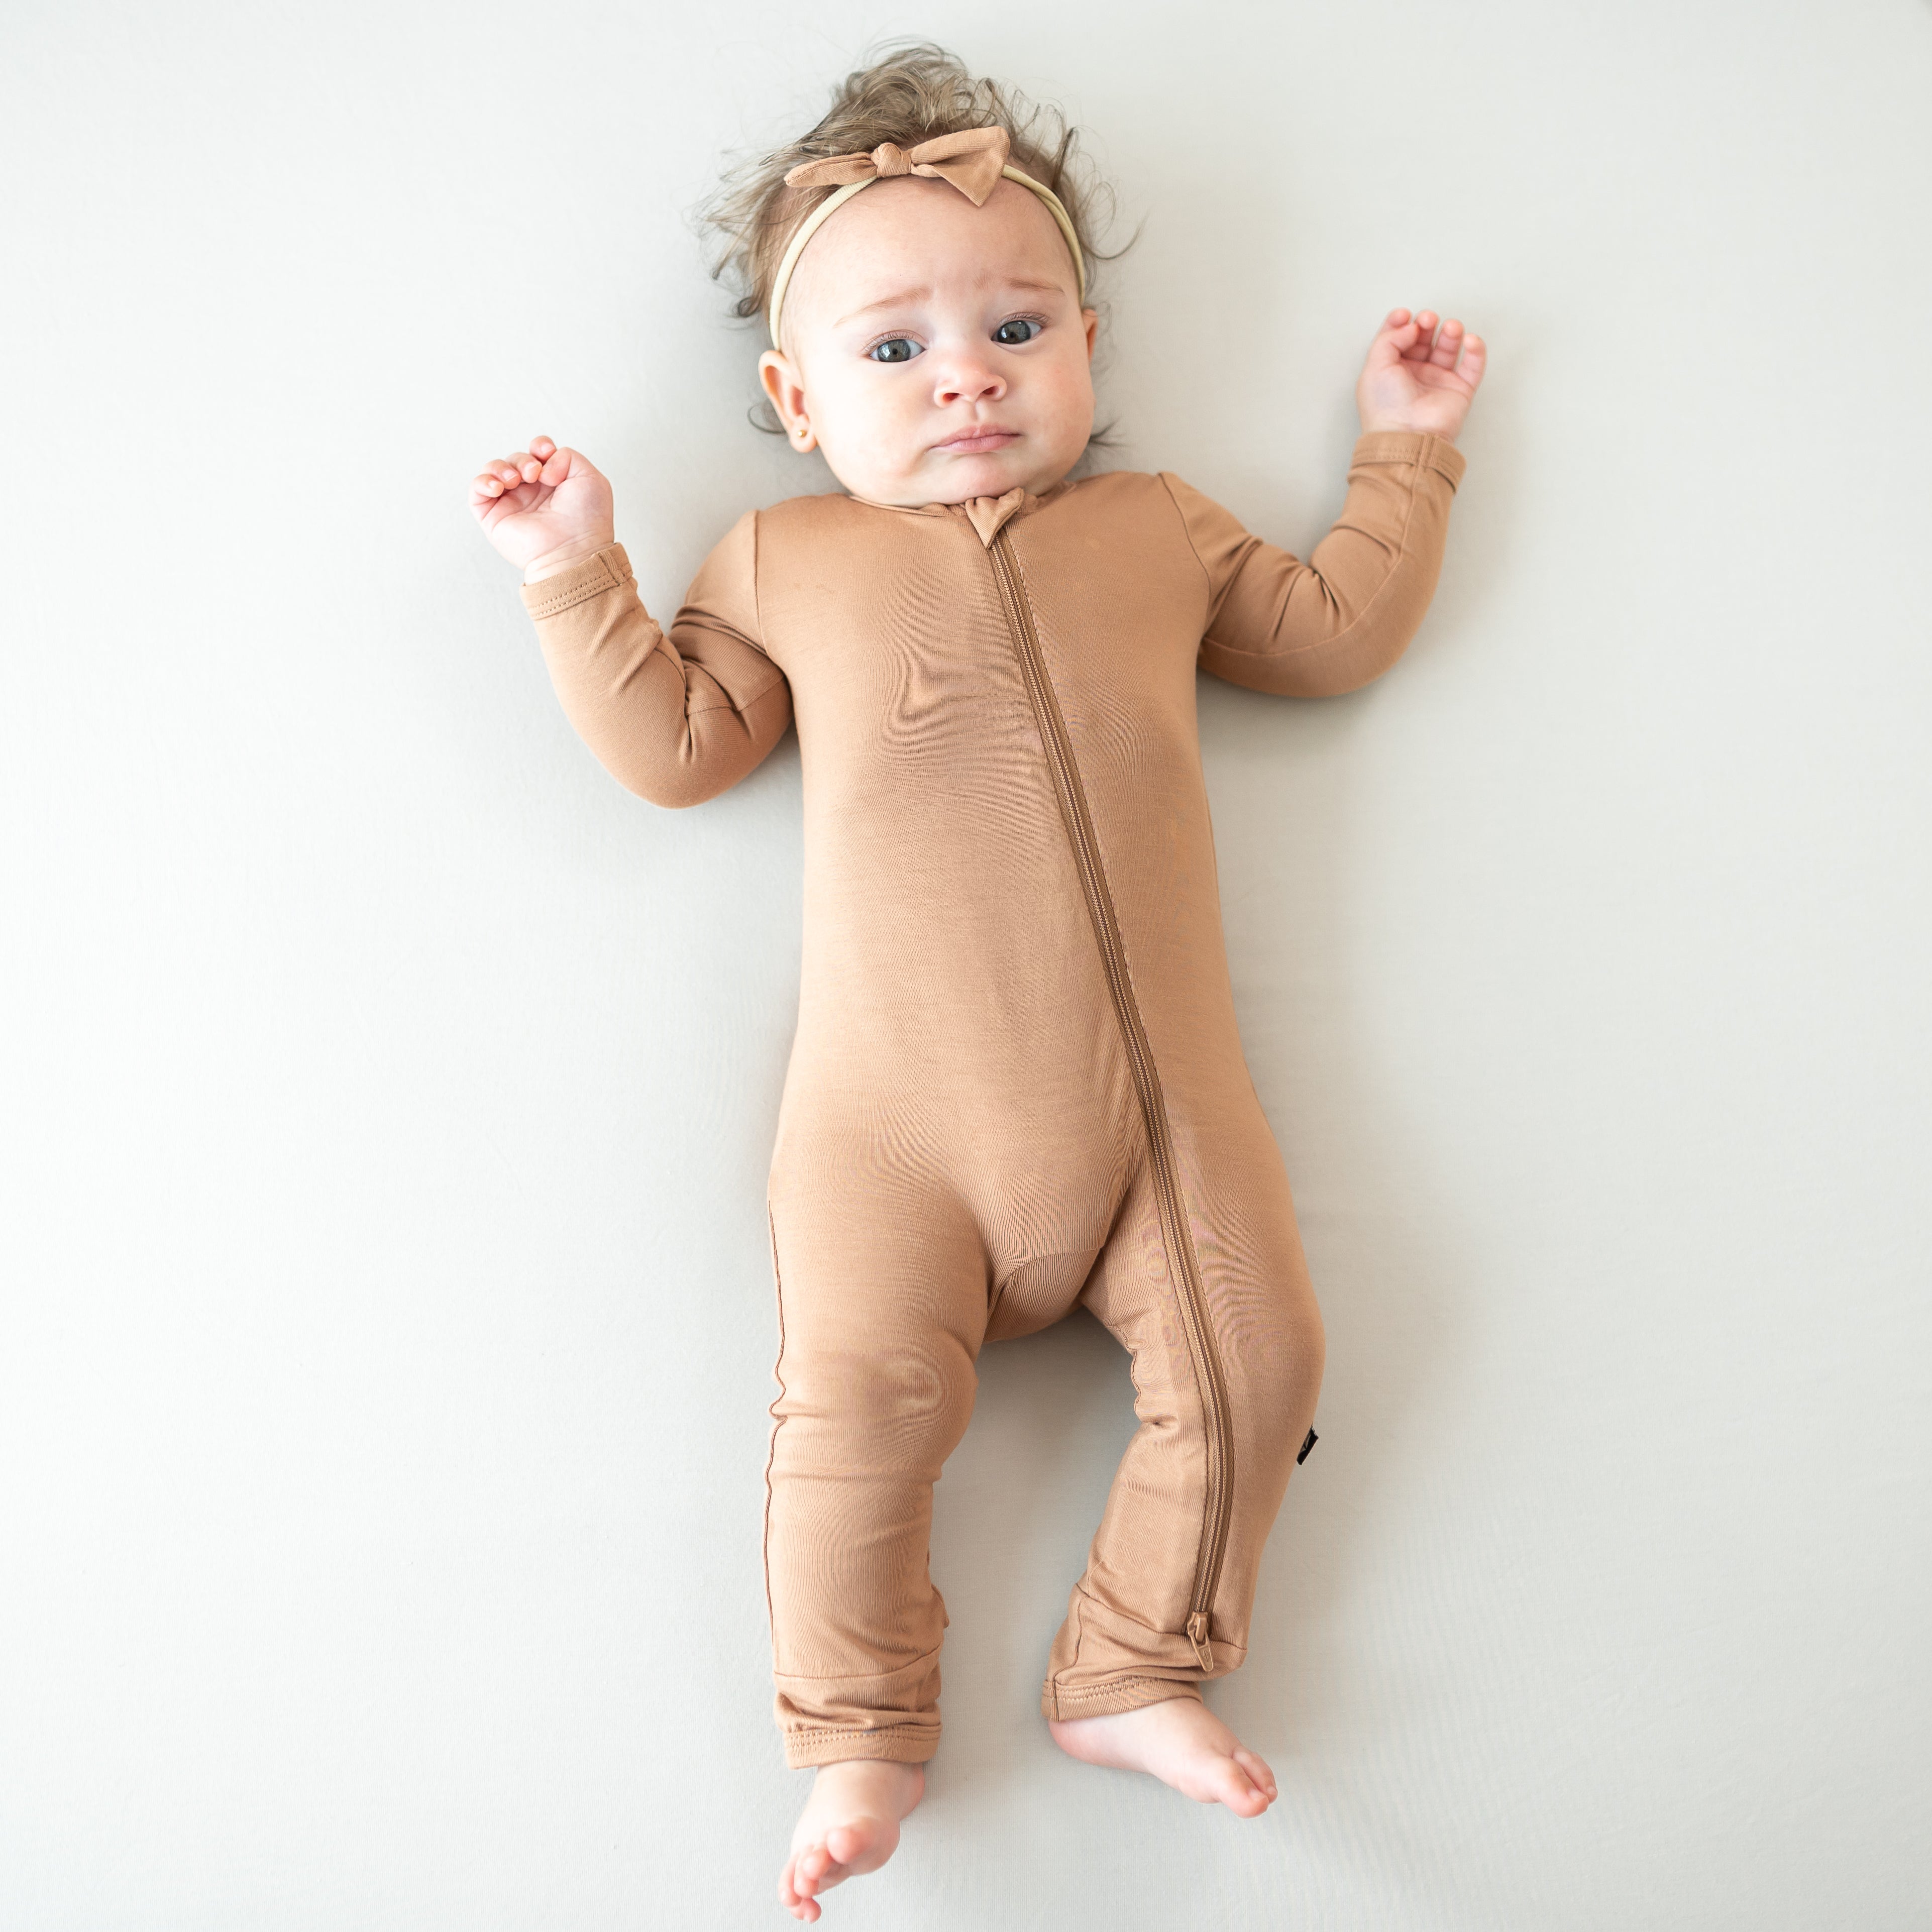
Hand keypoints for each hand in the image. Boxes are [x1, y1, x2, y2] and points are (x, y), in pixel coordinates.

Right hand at [469, 435, 615, 578]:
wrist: (574, 549)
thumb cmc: (587, 520)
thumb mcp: (590, 478)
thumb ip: (568, 456)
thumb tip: (542, 463)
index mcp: (554, 482)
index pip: (537, 452)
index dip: (539, 445)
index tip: (547, 452)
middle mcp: (532, 492)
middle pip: (516, 459)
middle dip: (523, 459)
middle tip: (535, 473)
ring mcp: (512, 504)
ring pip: (494, 469)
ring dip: (503, 467)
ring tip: (516, 480)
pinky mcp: (494, 517)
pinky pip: (477, 490)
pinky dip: (483, 481)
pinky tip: (498, 487)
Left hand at [1355, 310, 1485, 444]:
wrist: (1407, 436)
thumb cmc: (1386, 407)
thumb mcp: (1375, 366)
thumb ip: (1388, 338)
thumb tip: (1410, 326)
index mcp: (1390, 370)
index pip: (1397, 338)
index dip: (1401, 323)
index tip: (1404, 314)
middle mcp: (1414, 374)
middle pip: (1423, 339)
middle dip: (1426, 324)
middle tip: (1427, 320)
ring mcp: (1437, 381)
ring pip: (1448, 348)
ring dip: (1451, 333)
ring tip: (1450, 327)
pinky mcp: (1459, 390)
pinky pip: (1472, 365)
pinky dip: (1475, 350)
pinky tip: (1469, 340)